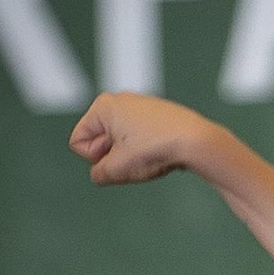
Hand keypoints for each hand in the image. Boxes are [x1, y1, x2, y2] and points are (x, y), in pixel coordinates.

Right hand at [68, 92, 210, 182]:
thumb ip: (100, 173)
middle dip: (112, 158)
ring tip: (149, 157)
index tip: (116, 159)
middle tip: (135, 160)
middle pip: (100, 142)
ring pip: (121, 143)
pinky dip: (146, 150)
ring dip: (130, 157)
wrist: (196, 141)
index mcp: (102, 106)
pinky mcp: (156, 116)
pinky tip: (161, 153)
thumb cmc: (154, 149)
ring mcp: (139, 107)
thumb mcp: (118, 168)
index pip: (78, 142)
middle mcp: (118, 100)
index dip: (94, 159)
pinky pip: (140, 140)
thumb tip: (100, 173)